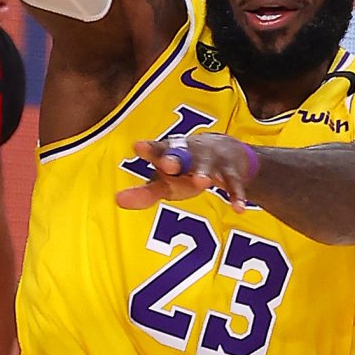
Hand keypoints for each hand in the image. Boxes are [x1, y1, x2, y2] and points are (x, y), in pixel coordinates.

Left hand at [116, 134, 257, 212]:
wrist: (228, 152)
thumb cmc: (186, 169)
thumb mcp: (166, 181)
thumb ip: (144, 192)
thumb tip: (117, 200)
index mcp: (170, 152)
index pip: (157, 150)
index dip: (148, 149)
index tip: (138, 146)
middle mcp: (190, 153)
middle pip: (181, 154)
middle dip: (174, 159)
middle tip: (167, 164)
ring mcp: (212, 161)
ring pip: (207, 167)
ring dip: (204, 173)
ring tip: (202, 181)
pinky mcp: (232, 173)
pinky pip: (234, 185)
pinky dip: (236, 195)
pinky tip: (237, 208)